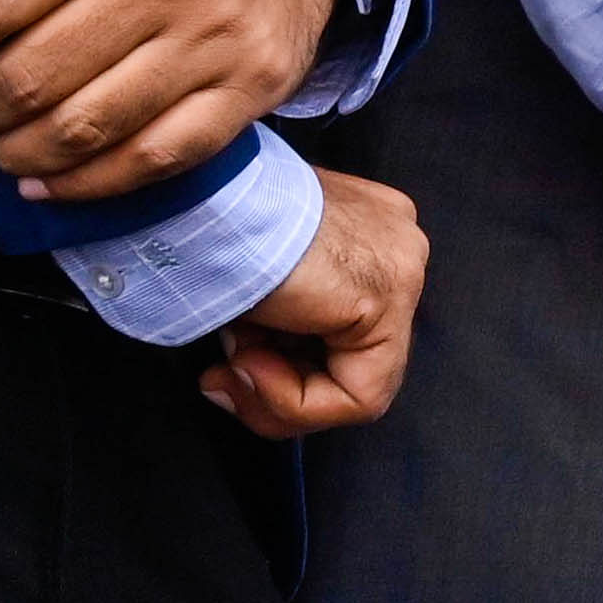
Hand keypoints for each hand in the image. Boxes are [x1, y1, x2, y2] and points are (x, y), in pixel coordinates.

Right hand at [201, 170, 421, 438]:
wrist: (199, 202)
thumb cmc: (208, 226)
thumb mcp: (251, 279)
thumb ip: (271, 323)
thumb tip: (249, 374)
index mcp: (365, 228)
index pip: (342, 334)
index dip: (279, 371)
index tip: (222, 368)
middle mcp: (397, 244)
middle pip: (351, 361)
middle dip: (277, 387)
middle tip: (219, 378)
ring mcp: (402, 268)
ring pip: (356, 388)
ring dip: (275, 393)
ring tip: (230, 362)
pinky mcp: (389, 297)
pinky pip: (359, 395)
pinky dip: (294, 400)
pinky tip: (249, 363)